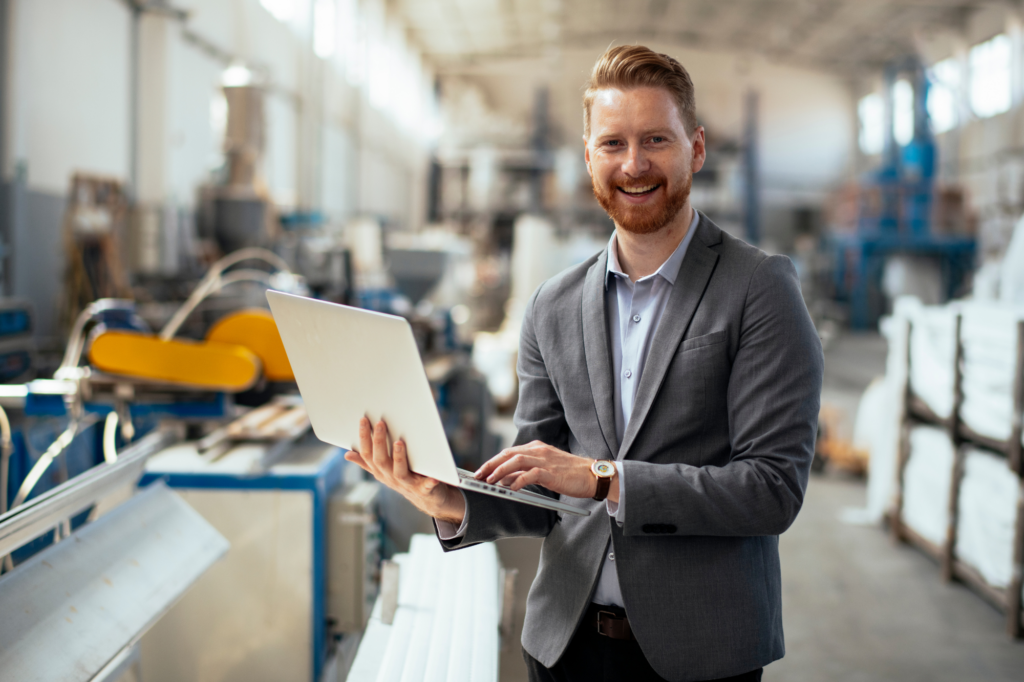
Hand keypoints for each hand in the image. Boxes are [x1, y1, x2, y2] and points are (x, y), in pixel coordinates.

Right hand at [344, 417, 465, 524]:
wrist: (427, 499)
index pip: (367, 454)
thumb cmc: (405, 478)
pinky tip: (433, 476)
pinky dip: (429, 482)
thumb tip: (347, 454)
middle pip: (381, 461)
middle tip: (380, 423)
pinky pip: (426, 486)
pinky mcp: (424, 490)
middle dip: (379, 442)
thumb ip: (367, 462)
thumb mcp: (384, 470)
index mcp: (380, 471)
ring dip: (399, 458)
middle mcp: (390, 478)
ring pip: (399, 473)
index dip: (364, 438)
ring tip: (399, 443)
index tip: (364, 420)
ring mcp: (407, 485)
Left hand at [474, 441, 615, 501]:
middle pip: (508, 454)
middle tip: (478, 475)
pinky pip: (531, 474)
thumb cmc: (569, 474)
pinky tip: (512, 488)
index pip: (508, 452)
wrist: (592, 475)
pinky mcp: (552, 472)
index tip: (481, 470)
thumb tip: (504, 480)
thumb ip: (524, 473)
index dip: (492, 461)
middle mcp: (538, 451)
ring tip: (489, 481)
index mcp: (536, 448)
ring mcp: (545, 460)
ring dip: (500, 471)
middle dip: (491, 464)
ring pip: (516, 461)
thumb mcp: (544, 471)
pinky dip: (519, 481)